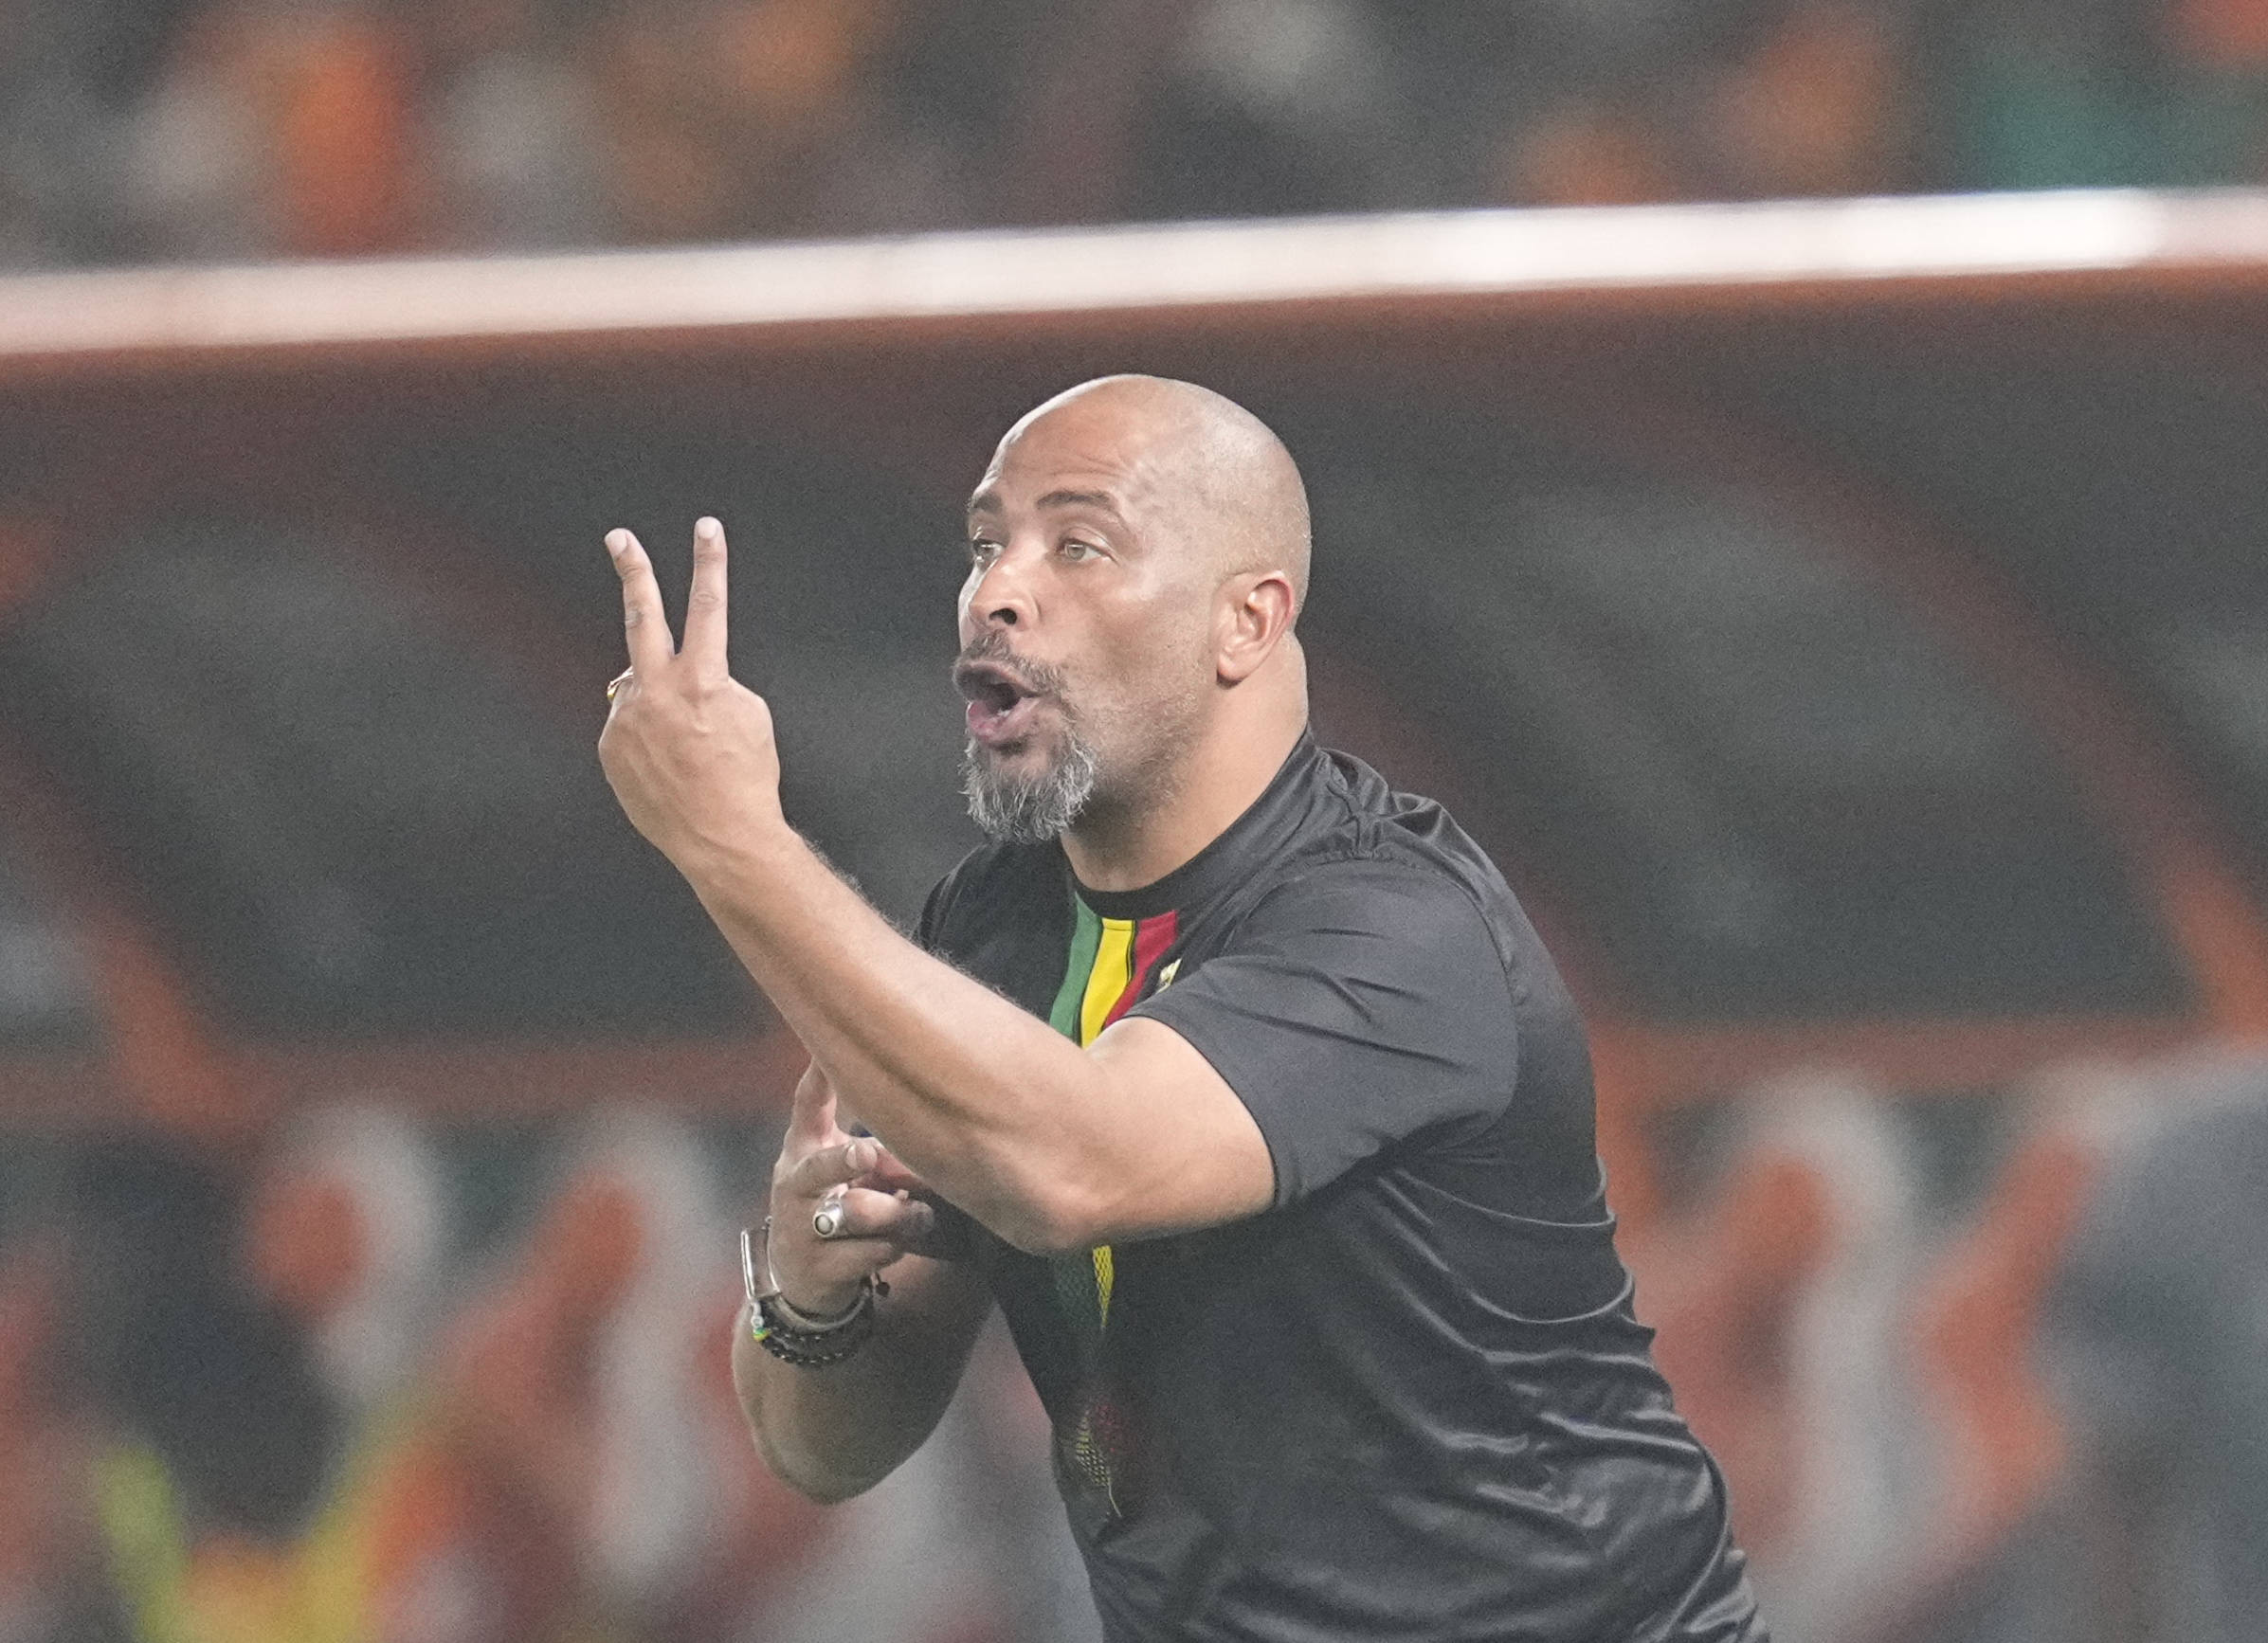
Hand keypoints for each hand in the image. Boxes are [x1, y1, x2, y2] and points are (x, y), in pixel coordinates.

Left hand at [598, 517, 785, 871]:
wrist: (721, 839)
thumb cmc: (748, 776)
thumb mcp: (749, 714)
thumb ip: (711, 678)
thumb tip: (675, 670)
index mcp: (703, 679)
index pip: (708, 606)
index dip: (710, 562)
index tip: (707, 526)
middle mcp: (657, 693)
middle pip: (641, 616)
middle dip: (633, 572)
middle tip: (619, 538)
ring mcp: (627, 720)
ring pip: (638, 685)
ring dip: (661, 700)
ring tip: (687, 744)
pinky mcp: (610, 748)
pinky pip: (629, 724)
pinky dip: (648, 735)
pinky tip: (669, 767)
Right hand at [766, 1062, 937, 1316]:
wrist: (800, 1277)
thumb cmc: (834, 1202)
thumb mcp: (844, 1170)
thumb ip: (879, 1152)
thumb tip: (923, 1150)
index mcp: (802, 1149)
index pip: (806, 1106)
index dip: (819, 1078)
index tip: (828, 1052)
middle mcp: (794, 1184)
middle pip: (818, 1167)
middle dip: (845, 1159)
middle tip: (866, 1154)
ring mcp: (801, 1228)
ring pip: (857, 1213)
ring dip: (899, 1212)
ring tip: (919, 1214)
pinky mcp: (818, 1268)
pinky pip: (870, 1253)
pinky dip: (896, 1245)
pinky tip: (901, 1241)